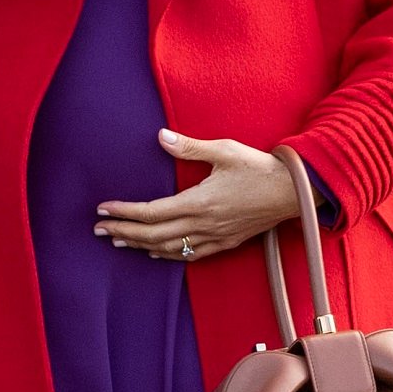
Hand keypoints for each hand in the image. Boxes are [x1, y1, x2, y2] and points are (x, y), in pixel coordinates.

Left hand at [94, 130, 304, 259]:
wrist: (293, 191)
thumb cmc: (259, 168)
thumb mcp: (224, 150)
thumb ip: (189, 147)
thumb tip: (161, 137)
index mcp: (200, 202)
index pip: (152, 212)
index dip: (124, 212)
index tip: (103, 209)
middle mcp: (204, 224)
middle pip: (154, 235)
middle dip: (124, 232)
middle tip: (99, 229)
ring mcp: (215, 237)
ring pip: (170, 248)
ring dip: (141, 245)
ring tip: (120, 241)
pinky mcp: (225, 242)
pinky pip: (190, 254)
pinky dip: (168, 254)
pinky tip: (155, 252)